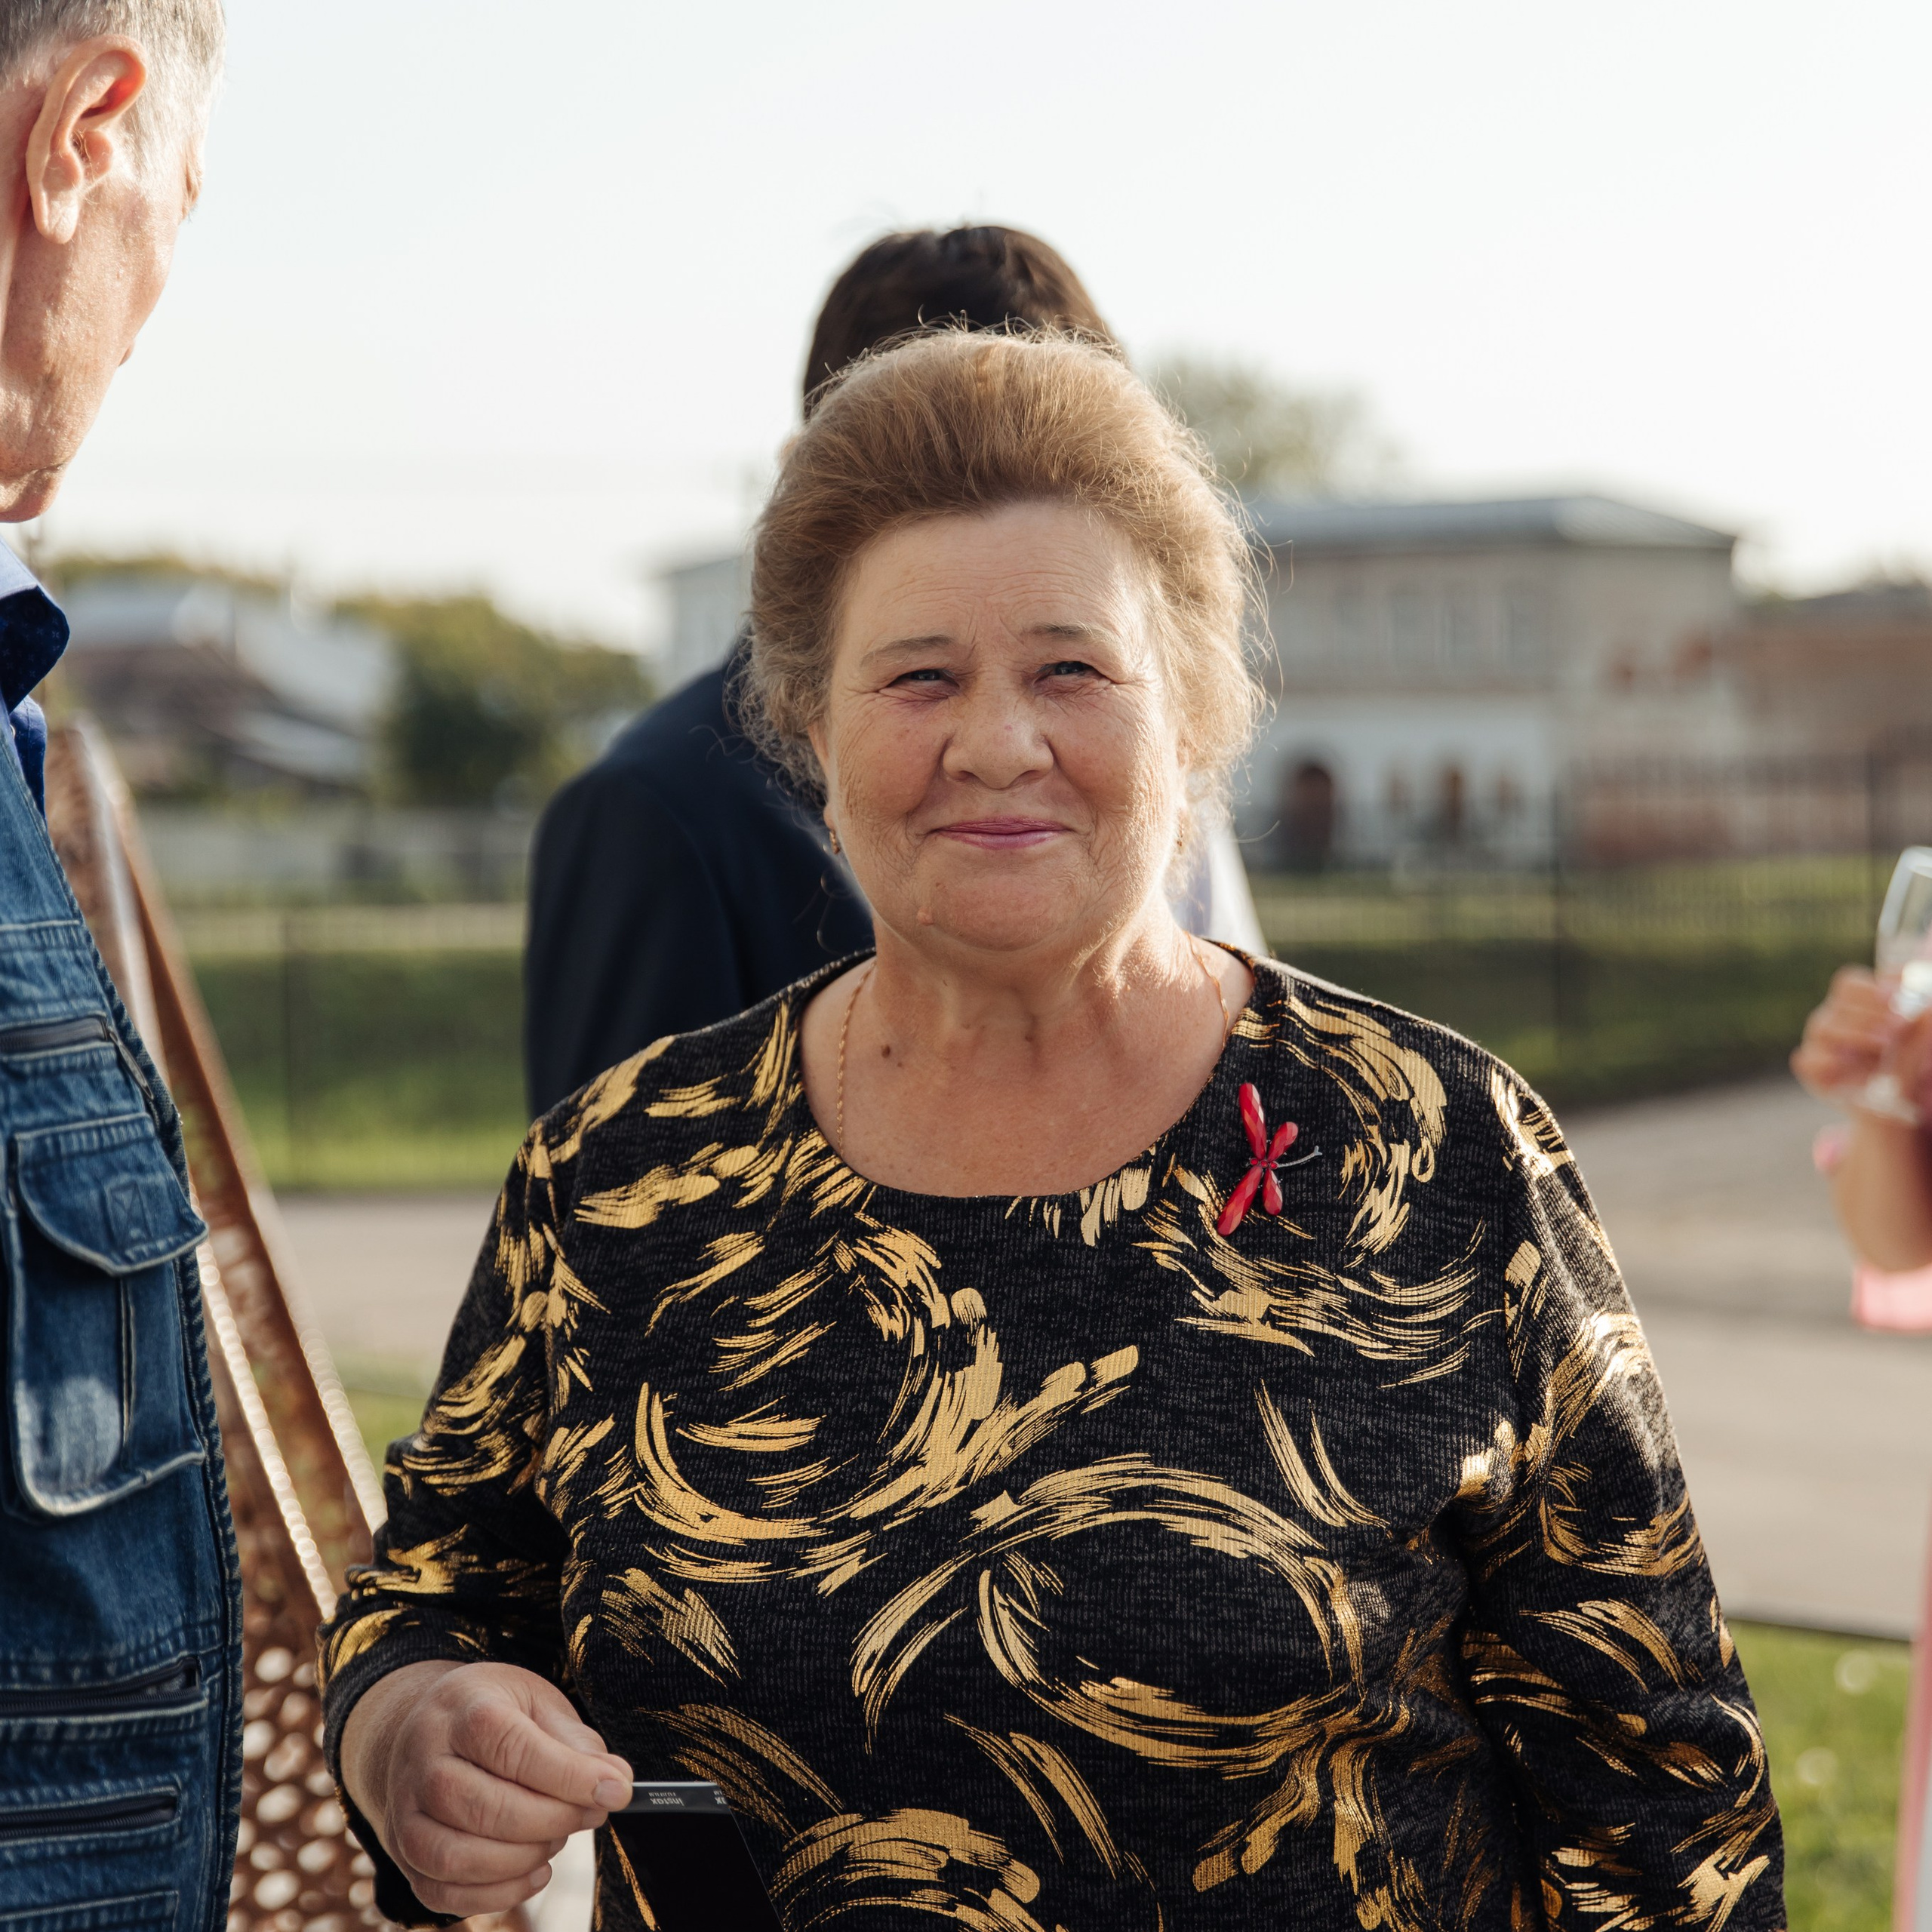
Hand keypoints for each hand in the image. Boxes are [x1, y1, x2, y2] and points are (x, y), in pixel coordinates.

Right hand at [339, 1659, 632, 1916]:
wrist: (423, 1727)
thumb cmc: (493, 1712)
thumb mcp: (537, 1703)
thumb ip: (577, 1742)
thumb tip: (615, 1782)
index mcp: (462, 1710)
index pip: (514, 1749)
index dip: (570, 1776)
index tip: (617, 1790)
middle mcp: (424, 1761)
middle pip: (487, 1807)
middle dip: (553, 1820)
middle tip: (590, 1814)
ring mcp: (405, 1812)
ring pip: (458, 1857)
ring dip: (523, 1860)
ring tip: (557, 1839)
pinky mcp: (403, 1854)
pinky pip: (442, 1892)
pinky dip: (496, 1895)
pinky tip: (533, 1871)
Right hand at [1791, 965, 1931, 1104]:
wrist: (1887, 1100)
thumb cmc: (1900, 1060)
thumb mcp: (1912, 1036)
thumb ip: (1915, 1016)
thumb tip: (1919, 1001)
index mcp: (1852, 1005)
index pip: (1849, 985)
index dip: (1870, 989)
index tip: (1894, 996)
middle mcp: (1831, 1020)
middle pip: (1837, 1004)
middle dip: (1871, 1012)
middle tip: (1900, 1022)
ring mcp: (1818, 1044)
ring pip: (1824, 1028)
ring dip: (1857, 1033)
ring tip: (1886, 1043)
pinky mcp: (1811, 1068)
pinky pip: (1811, 1060)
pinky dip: (1832, 1061)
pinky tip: (1858, 1066)